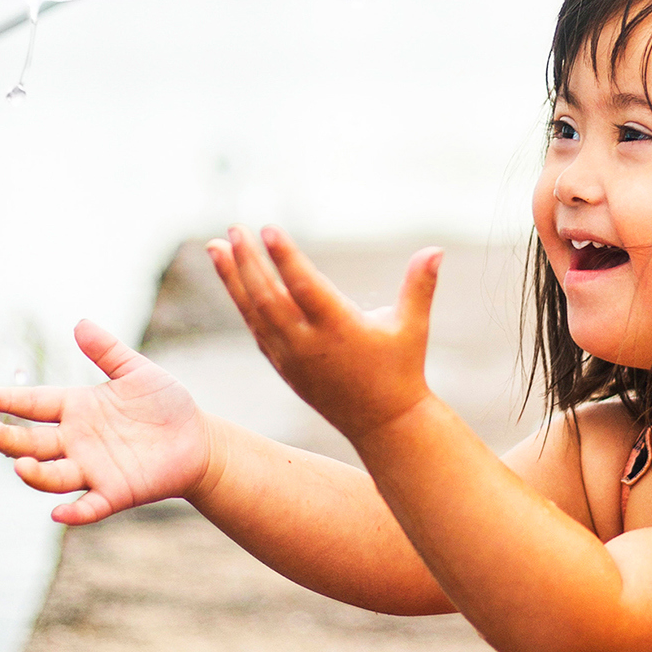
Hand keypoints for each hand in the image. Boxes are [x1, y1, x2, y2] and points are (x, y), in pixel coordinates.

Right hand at [0, 320, 211, 523]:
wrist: (198, 439)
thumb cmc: (166, 403)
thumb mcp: (137, 371)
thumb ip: (108, 351)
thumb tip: (79, 323)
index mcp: (77, 408)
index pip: (35, 404)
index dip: (8, 401)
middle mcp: (77, 441)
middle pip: (34, 443)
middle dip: (9, 440)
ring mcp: (92, 469)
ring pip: (53, 476)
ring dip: (35, 474)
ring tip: (20, 465)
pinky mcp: (114, 493)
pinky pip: (89, 506)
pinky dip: (74, 511)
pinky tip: (60, 513)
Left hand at [209, 226, 438, 446]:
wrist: (383, 424)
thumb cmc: (402, 369)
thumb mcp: (413, 327)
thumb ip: (420, 286)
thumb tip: (436, 248)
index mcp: (340, 330)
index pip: (305, 288)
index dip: (286, 258)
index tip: (269, 228)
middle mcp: (309, 344)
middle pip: (269, 297)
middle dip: (248, 261)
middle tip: (234, 228)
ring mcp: (291, 357)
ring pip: (254, 312)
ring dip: (233, 278)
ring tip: (214, 246)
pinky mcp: (283, 365)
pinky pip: (256, 328)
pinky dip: (241, 302)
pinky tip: (231, 277)